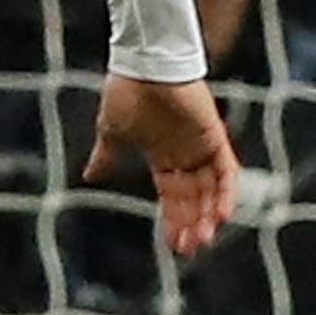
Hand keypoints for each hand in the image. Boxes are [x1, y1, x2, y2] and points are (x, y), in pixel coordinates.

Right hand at [86, 74, 243, 260]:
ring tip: (205, 239)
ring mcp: (201, 146)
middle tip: (191, 250)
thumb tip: (89, 175)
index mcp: (163, 158)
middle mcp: (185, 156)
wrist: (141, 64)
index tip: (173, 246)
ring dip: (209, 215)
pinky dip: (225, 191)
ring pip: (211, 189)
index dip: (174, 221)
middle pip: (194, 199)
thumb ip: (106, 156)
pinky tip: (222, 213)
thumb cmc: (126, 93)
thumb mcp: (112, 133)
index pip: (173, 197)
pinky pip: (226, 169)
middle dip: (192, 225)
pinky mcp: (214, 135)